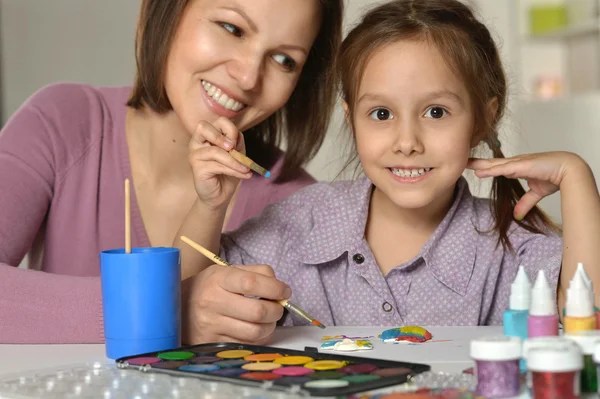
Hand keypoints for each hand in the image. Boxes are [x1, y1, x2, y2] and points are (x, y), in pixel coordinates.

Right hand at [182, 264, 291, 344]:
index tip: (285, 291)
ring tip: (269, 320)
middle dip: (277, 310)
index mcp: (218, 279)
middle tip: (278, 308)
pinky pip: (245, 344)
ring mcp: (211, 325)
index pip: (252, 283)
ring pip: (254, 332)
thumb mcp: (227, 271)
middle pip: (257, 311)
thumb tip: (280, 287)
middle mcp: (212, 302)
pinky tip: (257, 330)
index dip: (275, 288)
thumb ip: (256, 273)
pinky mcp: (211, 342)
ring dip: (270, 327)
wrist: (176, 306)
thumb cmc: (209, 286)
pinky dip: (258, 338)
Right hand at [188, 117, 252, 209]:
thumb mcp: (237, 154)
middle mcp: (197, 142)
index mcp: (208, 135)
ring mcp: (194, 155)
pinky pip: (217, 166)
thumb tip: (235, 138)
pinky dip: (233, 170)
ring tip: (246, 169)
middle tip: (232, 148)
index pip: (218, 121)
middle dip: (221, 137)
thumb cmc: (228, 172)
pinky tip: (243, 175)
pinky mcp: (196, 169)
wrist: (221, 195)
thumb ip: (236, 142)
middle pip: (203, 127)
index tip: (237, 143)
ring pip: (215, 151)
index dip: (230, 129)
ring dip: (234, 161)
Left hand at [467, 151, 588, 219]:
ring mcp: (517, 163)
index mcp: (517, 168)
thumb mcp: (535, 193)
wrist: (569, 171)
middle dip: (476, 162)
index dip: (485, 167)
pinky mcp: (521, 166)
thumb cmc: (554, 176)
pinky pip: (503, 168)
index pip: (496, 167)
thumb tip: (517, 215)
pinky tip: (480, 171)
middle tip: (462, 161)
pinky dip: (491, 170)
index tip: (472, 167)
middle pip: (491, 163)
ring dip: (480, 165)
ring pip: (494, 164)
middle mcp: (515, 164)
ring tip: (465, 164)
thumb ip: (525, 203)